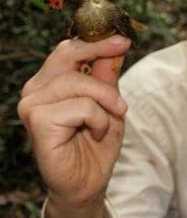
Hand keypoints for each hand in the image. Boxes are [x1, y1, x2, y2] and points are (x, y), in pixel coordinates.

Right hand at [17, 35, 130, 217]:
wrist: (88, 181)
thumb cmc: (96, 142)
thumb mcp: (110, 102)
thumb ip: (108, 75)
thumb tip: (117, 44)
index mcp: (50, 81)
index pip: (69, 49)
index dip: (96, 40)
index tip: (123, 36)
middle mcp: (37, 89)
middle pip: (68, 54)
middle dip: (100, 51)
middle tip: (123, 48)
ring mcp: (33, 104)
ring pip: (79, 81)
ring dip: (106, 98)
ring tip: (113, 115)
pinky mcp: (38, 121)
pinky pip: (81, 106)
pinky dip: (98, 118)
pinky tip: (96, 132)